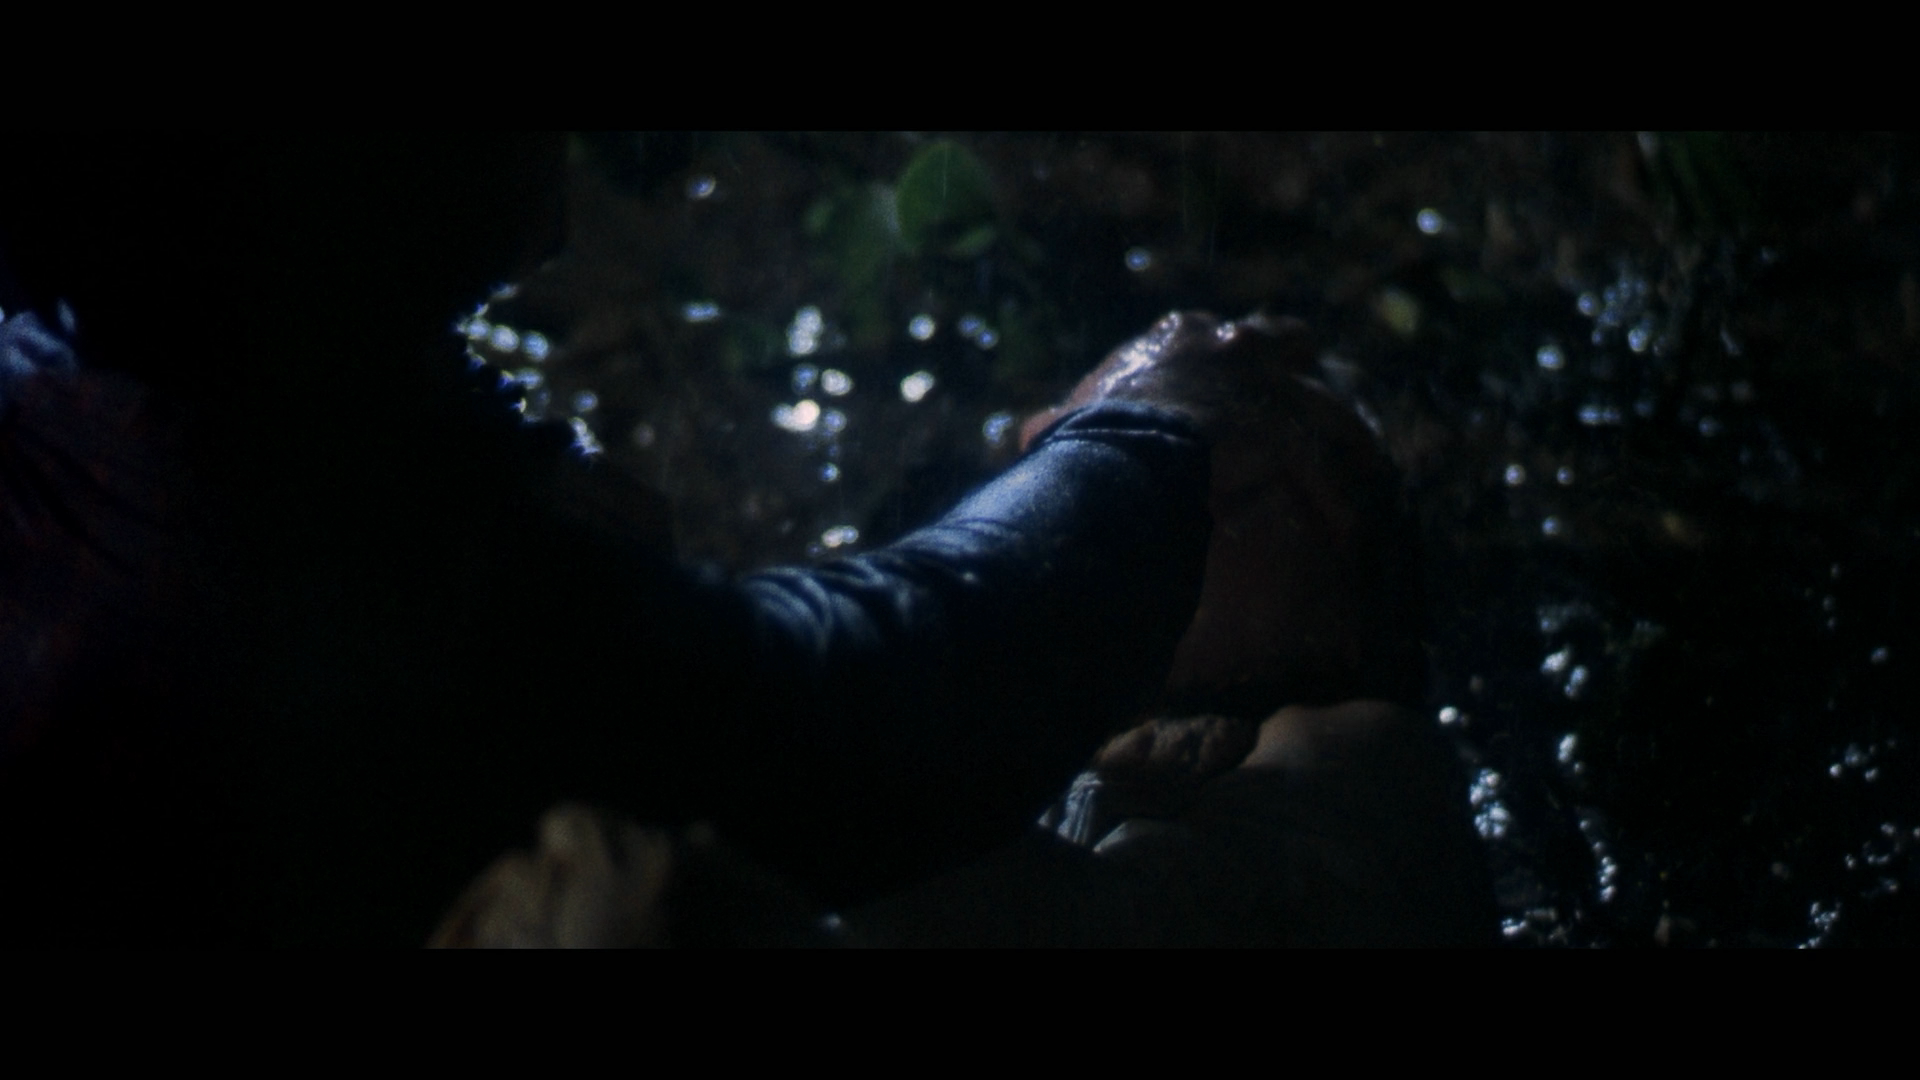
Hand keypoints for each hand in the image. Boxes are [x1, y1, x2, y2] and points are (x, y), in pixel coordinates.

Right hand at [1024, 312, 1420, 714]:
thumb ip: (1062, 422)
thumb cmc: (1087, 438)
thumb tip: (1031, 434)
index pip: (1219, 334)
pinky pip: (1329, 463)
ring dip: (1343, 437)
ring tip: (1363, 469)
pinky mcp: (1292, 428)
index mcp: (1176, 337)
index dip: (1235, 361)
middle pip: (1288, 342)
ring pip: (1326, 402)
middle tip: (1312, 409)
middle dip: (1299, 372)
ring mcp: (1267, 382)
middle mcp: (1230, 343)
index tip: (1241, 384)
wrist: (1119, 454)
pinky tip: (1349, 525)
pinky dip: (1337, 495)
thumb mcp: (1069, 422)